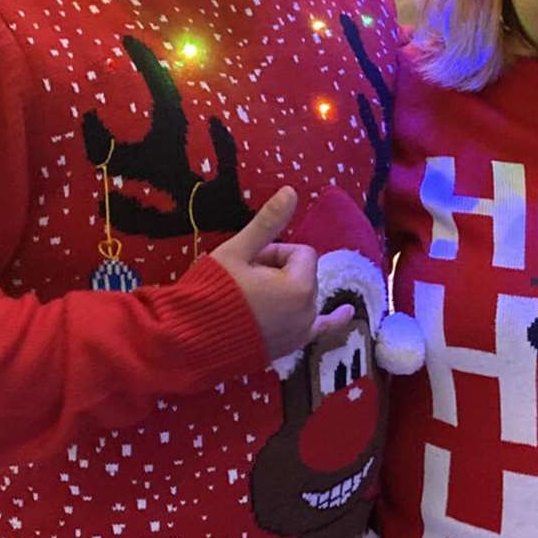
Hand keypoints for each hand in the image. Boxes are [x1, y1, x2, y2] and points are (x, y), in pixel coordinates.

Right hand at [209, 186, 354, 360]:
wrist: (189, 341)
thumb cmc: (212, 292)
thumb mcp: (237, 251)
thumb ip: (268, 222)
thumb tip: (292, 190)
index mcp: (300, 286)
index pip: (301, 253)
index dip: (275, 252)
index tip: (249, 263)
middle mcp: (308, 311)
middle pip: (303, 274)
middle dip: (278, 272)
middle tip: (245, 281)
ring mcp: (300, 332)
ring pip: (303, 296)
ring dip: (286, 290)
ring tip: (252, 297)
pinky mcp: (291, 347)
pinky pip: (321, 329)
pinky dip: (335, 320)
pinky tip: (348, 313)